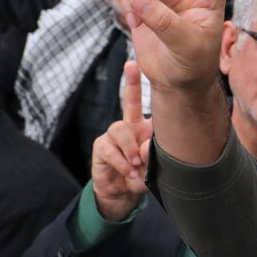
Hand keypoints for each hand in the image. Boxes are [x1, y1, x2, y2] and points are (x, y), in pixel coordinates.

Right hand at [91, 61, 151, 221]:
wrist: (124, 193)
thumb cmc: (143, 174)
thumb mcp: (154, 165)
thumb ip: (152, 153)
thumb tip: (144, 146)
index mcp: (143, 127)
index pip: (142, 103)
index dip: (137, 83)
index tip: (137, 63)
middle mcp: (128, 126)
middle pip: (129, 103)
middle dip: (131, 84)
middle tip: (131, 66)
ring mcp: (113, 136)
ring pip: (120, 129)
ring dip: (131, 149)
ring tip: (137, 165)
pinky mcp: (101, 147)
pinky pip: (111, 149)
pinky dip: (123, 162)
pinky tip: (129, 171)